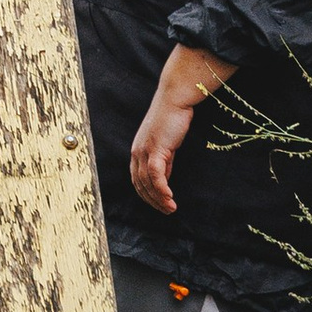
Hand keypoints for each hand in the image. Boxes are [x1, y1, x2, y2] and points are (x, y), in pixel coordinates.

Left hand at [130, 44, 236, 215]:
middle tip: (167, 212)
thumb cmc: (172, 119)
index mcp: (137, 151)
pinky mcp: (156, 148)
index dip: (147, 196)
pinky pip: (156, 175)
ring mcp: (145, 150)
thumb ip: (163, 161)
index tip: (160, 206)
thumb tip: (164, 179)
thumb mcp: (166, 144)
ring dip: (159, 199)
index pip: (137, 181)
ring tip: (171, 209)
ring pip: (147, 182)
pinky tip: (170, 198)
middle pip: (140, 185)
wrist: (174, 99)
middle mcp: (137, 152)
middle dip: (153, 202)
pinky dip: (161, 189)